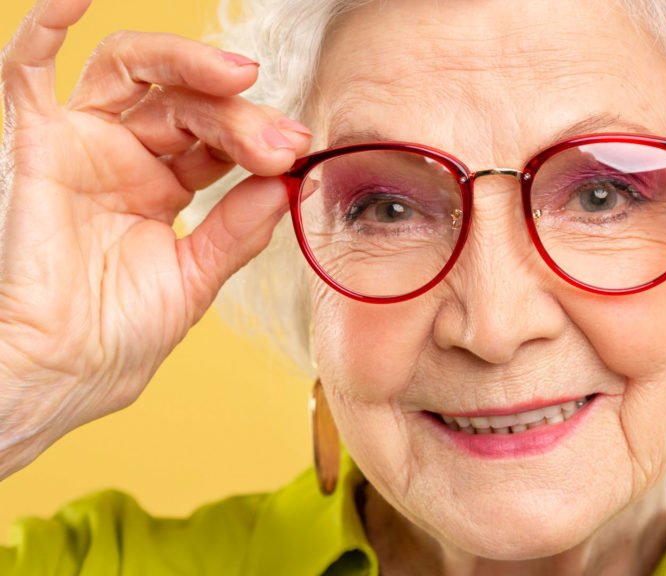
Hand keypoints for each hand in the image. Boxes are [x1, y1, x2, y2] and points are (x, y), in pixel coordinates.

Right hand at [0, 0, 310, 475]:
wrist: (58, 377)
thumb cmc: (115, 341)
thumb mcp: (194, 280)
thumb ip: (236, 231)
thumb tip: (286, 186)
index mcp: (163, 190)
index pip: (219, 138)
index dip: (258, 136)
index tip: (297, 152)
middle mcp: (125, 160)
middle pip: (189, 103)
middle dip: (241, 116)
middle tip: (278, 141)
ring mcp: (82, 147)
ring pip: (136, 73)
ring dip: (189, 65)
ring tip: (236, 77)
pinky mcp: (36, 147)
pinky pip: (27, 70)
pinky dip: (48, 26)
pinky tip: (78, 0)